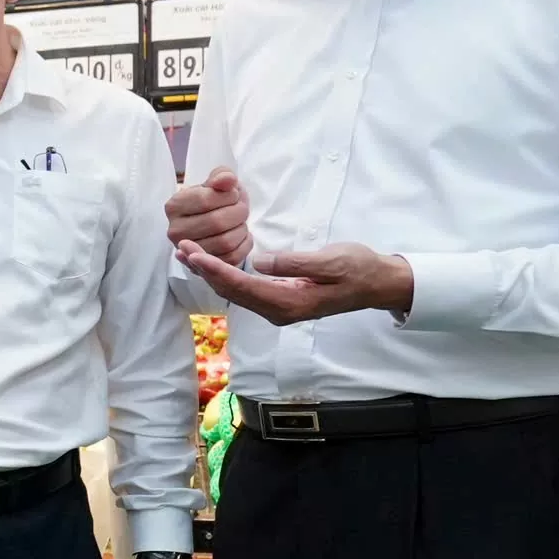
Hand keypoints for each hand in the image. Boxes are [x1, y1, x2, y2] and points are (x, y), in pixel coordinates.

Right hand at [166, 165, 251, 265]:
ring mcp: (187, 252)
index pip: (207, 200)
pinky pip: (231, 257)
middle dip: (238, 213)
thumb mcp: (216, 182)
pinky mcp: (204, 266)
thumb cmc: (214, 199)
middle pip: (217, 222)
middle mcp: (174, 231)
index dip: (229, 196)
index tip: (233, 194)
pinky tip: (241, 235)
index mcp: (174, 206)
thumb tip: (227, 180)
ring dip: (242, 229)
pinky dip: (244, 244)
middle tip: (241, 209)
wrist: (210, 220)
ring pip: (225, 242)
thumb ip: (222, 176)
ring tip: (240, 222)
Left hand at [176, 240, 413, 325]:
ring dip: (210, 273)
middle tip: (180, 248)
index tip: (193, 253)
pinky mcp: (280, 301)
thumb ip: (295, 263)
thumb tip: (259, 262)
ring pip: (236, 292)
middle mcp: (278, 311)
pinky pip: (245, 291)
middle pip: (232, 291)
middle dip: (204, 270)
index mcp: (289, 303)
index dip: (214, 269)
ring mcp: (278, 308)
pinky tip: (212, 265)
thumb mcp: (331, 262)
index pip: (242, 285)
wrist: (378, 284)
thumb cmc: (358, 268)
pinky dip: (225, 276)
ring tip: (187, 254)